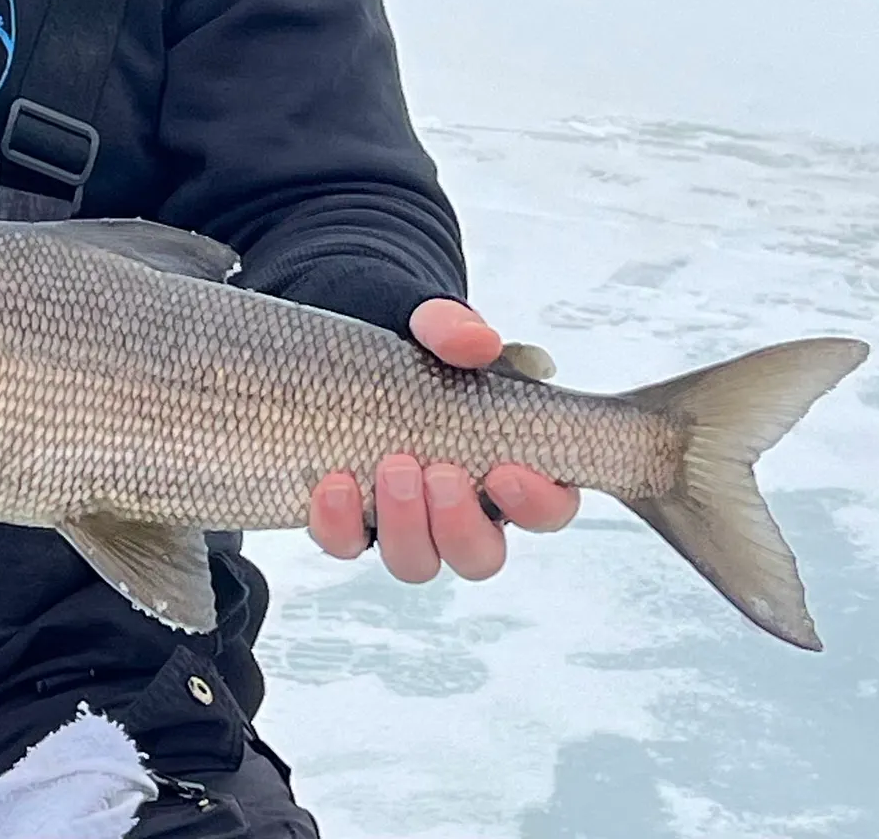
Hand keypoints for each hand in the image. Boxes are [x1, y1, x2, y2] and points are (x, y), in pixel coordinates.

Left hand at [308, 297, 579, 582]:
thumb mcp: (425, 316)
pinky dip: (339, 524)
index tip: (507, 470)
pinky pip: (346, 543)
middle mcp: (458, 502)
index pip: (546, 506)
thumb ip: (452, 325)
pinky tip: (332, 485)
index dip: (537, 502)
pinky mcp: (349, 515)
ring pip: (418, 561)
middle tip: (440, 472)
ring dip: (406, 527)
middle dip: (461, 524)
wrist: (339, 321)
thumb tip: (478, 342)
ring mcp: (402, 515)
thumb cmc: (401, 334)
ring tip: (388, 468)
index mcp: (502, 459)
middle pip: (480, 555)